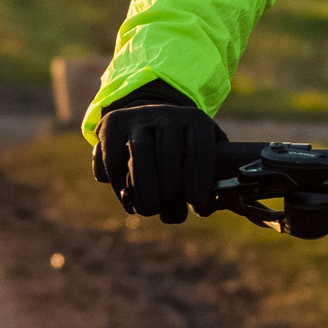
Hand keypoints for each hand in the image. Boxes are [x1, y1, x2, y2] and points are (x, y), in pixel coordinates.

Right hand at [93, 79, 229, 223]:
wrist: (147, 120)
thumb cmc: (183, 151)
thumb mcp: (205, 153)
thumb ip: (215, 177)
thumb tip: (211, 206)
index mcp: (196, 120)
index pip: (200, 149)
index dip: (199, 179)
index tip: (197, 203)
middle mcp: (168, 114)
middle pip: (170, 156)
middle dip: (171, 192)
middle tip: (172, 213)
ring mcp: (138, 117)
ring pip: (140, 155)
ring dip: (145, 190)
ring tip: (149, 210)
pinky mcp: (112, 124)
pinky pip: (114, 160)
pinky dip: (119, 184)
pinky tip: (128, 197)